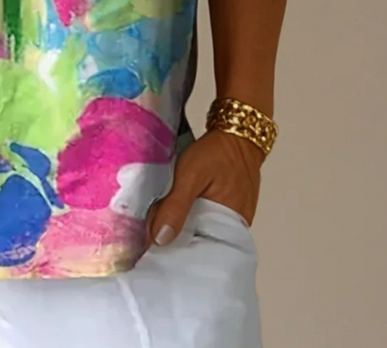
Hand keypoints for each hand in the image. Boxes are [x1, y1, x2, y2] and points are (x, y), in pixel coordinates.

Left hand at [143, 128, 263, 248]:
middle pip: (197, 244)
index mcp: (227, 227)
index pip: (196, 253)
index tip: (150, 252)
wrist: (237, 133)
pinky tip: (175, 211)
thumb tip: (160, 239)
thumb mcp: (190, 175)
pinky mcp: (226, 208)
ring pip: (199, 231)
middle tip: (149, 238)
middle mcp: (231, 228)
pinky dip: (190, 217)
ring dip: (181, 228)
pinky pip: (204, 219)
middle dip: (174, 242)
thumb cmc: (217, 152)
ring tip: (159, 225)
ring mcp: (230, 218)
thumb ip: (175, 207)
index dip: (173, 254)